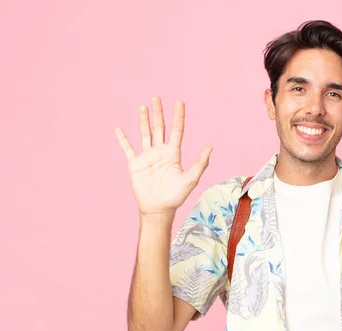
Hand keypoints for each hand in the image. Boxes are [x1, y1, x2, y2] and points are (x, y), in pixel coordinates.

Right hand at [115, 97, 211, 215]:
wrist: (159, 208)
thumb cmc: (176, 196)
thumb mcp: (191, 179)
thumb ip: (200, 164)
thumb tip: (210, 147)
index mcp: (173, 154)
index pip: (176, 130)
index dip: (178, 116)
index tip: (180, 102)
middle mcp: (160, 152)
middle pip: (159, 128)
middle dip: (159, 113)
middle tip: (156, 98)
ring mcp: (147, 157)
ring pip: (145, 134)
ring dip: (143, 120)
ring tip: (143, 107)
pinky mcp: (135, 164)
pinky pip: (128, 148)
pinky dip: (123, 139)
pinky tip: (119, 129)